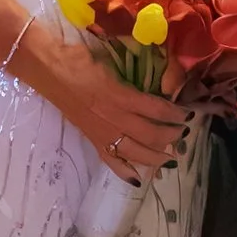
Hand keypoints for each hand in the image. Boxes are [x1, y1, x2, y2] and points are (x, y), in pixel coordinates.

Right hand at [23, 23, 188, 180]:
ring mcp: (102, 132)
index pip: (157, 109)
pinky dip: (125, 172)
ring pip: (135, 153)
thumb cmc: (80, 58)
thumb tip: (157, 76)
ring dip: (156, 157)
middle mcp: (114, 117)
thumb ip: (134, 73)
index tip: (187, 113)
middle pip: (151, 135)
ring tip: (170, 157)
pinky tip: (138, 179)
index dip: (175, 114)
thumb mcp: (113, 60)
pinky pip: (110, 161)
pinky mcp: (91, 139)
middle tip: (183, 134)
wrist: (49, 68)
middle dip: (171, 136)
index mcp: (121, 94)